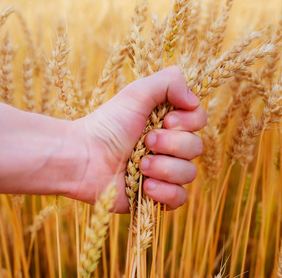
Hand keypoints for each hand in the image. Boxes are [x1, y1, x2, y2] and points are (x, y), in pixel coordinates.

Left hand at [64, 66, 206, 212]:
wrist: (83, 157)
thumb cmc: (107, 124)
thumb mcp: (137, 93)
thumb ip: (170, 82)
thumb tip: (194, 100)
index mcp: (167, 122)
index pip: (199, 120)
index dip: (189, 121)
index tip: (165, 120)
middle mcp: (169, 147)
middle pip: (196, 147)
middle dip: (171, 144)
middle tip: (145, 141)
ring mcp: (164, 172)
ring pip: (189, 173)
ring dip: (164, 168)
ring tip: (139, 166)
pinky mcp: (156, 196)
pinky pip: (180, 198)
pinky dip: (165, 192)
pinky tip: (145, 186)